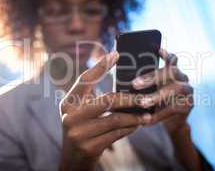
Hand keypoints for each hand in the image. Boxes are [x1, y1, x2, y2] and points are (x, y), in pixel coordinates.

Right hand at [59, 51, 149, 170]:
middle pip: (107, 100)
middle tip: (146, 97)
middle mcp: (70, 116)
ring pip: (115, 119)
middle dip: (130, 98)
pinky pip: (116, 134)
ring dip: (135, 116)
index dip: (100, 66)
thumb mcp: (81, 113)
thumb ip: (94, 98)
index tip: (116, 54)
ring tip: (147, 114)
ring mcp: (78, 133)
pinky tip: (137, 125)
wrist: (73, 160)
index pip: (85, 80)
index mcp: (68, 103)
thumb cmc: (82, 130)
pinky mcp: (89, 147)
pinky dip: (130, 128)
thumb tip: (124, 84)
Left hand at [131, 48, 192, 133]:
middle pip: (172, 71)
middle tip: (135, 84)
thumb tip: (127, 81)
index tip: (158, 50)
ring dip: (157, 96)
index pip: (172, 59)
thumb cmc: (158, 102)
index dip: (167, 55)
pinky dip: (159, 114)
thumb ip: (145, 83)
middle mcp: (183, 78)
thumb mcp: (152, 91)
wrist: (173, 123)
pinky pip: (174, 108)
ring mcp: (188, 91)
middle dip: (152, 77)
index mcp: (173, 71)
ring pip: (175, 89)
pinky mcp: (189, 106)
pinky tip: (148, 118)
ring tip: (142, 103)